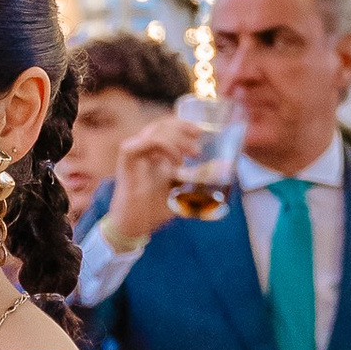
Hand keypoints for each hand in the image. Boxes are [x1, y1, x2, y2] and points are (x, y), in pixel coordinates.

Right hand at [103, 117, 191, 250]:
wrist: (133, 225)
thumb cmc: (154, 209)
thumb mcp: (182, 189)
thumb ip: (197, 177)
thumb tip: (223, 167)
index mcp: (150, 153)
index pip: (165, 127)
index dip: (182, 124)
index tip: (200, 133)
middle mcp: (140, 148)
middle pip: (161, 124)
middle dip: (183, 128)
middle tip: (199, 142)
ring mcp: (133, 151)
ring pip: (157, 130)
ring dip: (179, 139)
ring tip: (194, 154)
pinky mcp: (127, 157)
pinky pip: (149, 142)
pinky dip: (167, 147)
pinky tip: (177, 163)